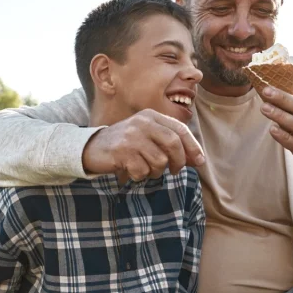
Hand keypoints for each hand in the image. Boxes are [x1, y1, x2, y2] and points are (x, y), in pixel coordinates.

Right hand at [82, 109, 204, 182]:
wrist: (92, 148)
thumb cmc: (126, 145)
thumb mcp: (148, 138)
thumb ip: (171, 145)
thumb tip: (197, 159)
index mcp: (151, 116)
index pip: (180, 129)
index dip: (193, 146)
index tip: (199, 161)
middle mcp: (142, 123)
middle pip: (173, 144)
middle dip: (179, 161)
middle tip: (174, 171)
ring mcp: (131, 136)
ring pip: (159, 161)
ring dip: (156, 172)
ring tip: (145, 169)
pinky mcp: (122, 151)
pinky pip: (142, 171)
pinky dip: (140, 176)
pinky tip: (131, 170)